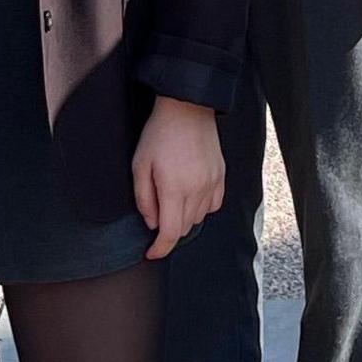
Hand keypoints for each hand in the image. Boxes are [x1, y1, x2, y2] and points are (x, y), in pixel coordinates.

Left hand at [133, 98, 226, 257]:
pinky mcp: (221, 176)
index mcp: (175, 189)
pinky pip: (213, 205)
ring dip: (184, 218)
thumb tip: (152, 223)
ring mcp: (212, 183)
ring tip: (172, 198)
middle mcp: (197, 190)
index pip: (171, 233)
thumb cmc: (160, 134)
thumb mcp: (140, 165)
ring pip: (199, 218)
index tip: (152, 253)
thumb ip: (144, 199)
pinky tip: (190, 196)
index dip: (160, 248)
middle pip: (185, 227)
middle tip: (156, 212)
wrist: (187, 108)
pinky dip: (201, 208)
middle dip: (168, 229)